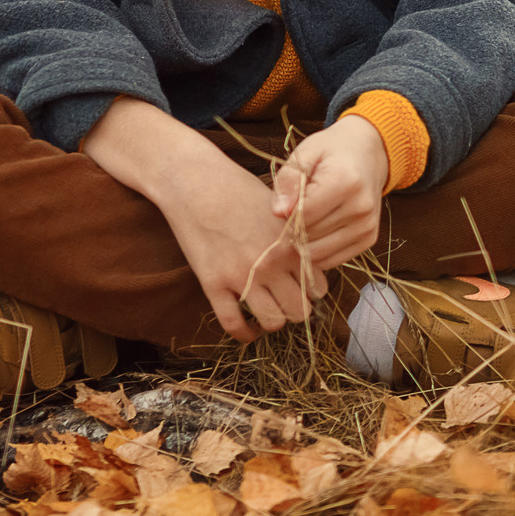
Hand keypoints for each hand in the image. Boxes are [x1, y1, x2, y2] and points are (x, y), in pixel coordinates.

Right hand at [84, 97, 326, 341]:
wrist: (196, 181)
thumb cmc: (237, 187)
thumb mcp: (277, 207)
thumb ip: (295, 236)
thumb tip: (309, 259)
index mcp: (291, 244)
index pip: (318, 287)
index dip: (311, 290)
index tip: (301, 286)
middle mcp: (271, 264)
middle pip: (300, 310)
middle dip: (295, 309)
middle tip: (285, 300)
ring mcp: (242, 276)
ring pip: (273, 322)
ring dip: (273, 320)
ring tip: (267, 311)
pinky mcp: (213, 284)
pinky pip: (234, 324)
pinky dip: (244, 333)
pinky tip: (247, 329)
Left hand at [273, 115, 388, 274]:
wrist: (369, 153)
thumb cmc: (332, 152)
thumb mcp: (307, 154)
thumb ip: (289, 180)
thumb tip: (279, 213)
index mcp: (345, 182)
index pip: (303, 215)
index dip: (286, 212)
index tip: (286, 200)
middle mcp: (360, 208)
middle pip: (310, 236)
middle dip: (294, 227)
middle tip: (296, 208)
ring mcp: (367, 226)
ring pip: (318, 253)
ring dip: (304, 242)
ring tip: (306, 219)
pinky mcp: (369, 239)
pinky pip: (332, 260)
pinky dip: (318, 250)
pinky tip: (318, 230)